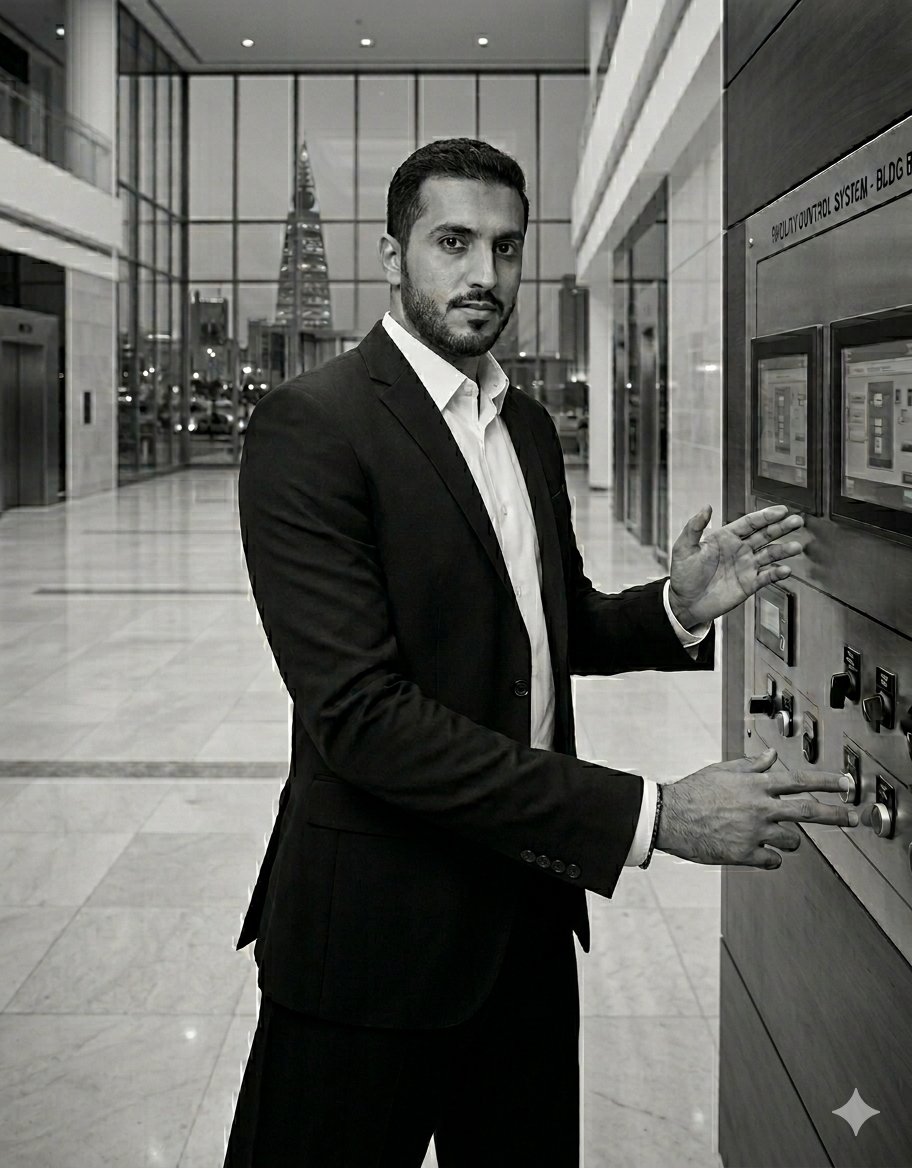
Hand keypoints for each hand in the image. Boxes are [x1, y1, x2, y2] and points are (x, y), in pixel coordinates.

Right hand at [656, 748, 857, 867]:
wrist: (669, 817)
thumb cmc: (693, 792)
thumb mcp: (722, 770)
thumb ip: (751, 765)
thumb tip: (770, 756)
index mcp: (756, 784)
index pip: (799, 780)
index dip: (826, 782)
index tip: (845, 784)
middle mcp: (760, 807)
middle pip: (808, 811)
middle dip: (836, 814)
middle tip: (853, 817)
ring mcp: (755, 832)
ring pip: (792, 841)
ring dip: (789, 840)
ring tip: (774, 836)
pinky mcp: (745, 854)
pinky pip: (772, 860)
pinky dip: (769, 857)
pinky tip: (757, 851)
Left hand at [667, 503, 804, 628]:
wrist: (685, 602)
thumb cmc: (683, 574)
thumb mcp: (684, 548)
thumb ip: (694, 527)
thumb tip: (706, 507)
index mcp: (726, 538)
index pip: (750, 523)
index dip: (766, 516)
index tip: (782, 510)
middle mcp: (739, 550)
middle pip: (765, 535)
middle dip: (782, 528)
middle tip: (797, 521)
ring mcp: (746, 566)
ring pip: (770, 555)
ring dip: (784, 550)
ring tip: (796, 546)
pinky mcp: (749, 584)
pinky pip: (766, 577)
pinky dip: (777, 573)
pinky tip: (785, 570)